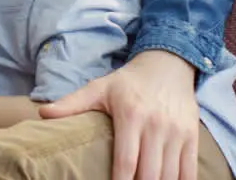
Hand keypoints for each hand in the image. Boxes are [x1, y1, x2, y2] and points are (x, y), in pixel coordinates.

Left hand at [40, 50, 198, 179]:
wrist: (166, 66)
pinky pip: (190, 170)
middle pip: (150, 173)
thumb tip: (43, 114)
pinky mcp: (192, 137)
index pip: (126, 160)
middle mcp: (157, 126)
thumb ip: (71, 103)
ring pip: (171, 175)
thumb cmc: (127, 82)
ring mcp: (177, 133)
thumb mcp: (98, 88)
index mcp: (131, 116)